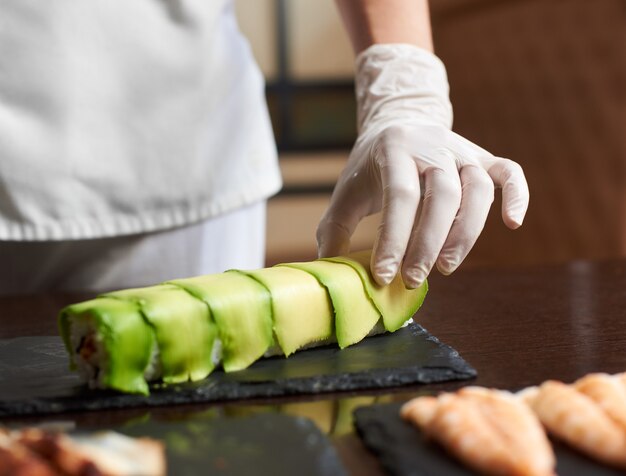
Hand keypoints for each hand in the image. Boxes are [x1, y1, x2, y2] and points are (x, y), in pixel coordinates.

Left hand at [317, 44, 528, 287]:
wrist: (400, 123)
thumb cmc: (371, 166)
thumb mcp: (347, 190)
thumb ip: (335, 228)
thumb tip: (328, 271)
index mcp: (394, 150)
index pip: (400, 197)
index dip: (394, 239)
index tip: (386, 275)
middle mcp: (433, 146)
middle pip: (443, 194)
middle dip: (429, 242)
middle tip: (414, 279)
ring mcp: (462, 151)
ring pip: (478, 188)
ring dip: (467, 232)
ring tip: (447, 267)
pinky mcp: (483, 157)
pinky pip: (509, 173)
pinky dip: (517, 196)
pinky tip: (513, 224)